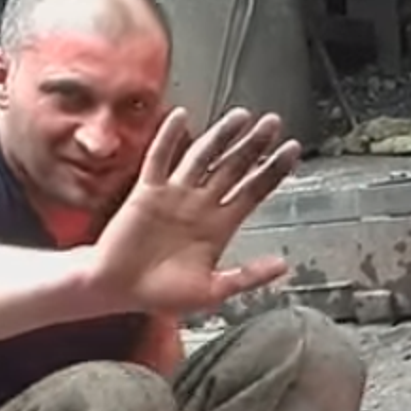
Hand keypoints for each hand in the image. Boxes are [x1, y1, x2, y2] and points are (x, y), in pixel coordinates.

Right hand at [89, 106, 300, 312]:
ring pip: (202, 157)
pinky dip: (169, 137)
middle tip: (273, 122)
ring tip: (241, 116)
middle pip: (233, 168)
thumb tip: (283, 265)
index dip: (273, 171)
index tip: (292, 150)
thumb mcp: (213, 291)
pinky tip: (181, 116)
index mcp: (219, 227)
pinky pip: (159, 159)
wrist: (118, 291)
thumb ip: (248, 276)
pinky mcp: (147, 192)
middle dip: (254, 145)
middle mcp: (200, 205)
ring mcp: (174, 195)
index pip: (253, 191)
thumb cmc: (161, 294)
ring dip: (221, 136)